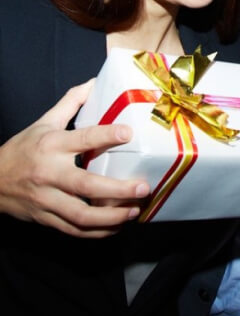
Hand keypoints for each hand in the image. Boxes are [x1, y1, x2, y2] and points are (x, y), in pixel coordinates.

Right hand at [0, 81, 150, 237]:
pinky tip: (116, 227)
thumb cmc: (22, 149)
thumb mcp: (43, 122)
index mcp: (51, 145)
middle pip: (85, 185)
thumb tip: (93, 82)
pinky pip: (74, 230)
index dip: (106, 136)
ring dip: (110, 217)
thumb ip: (70, 103)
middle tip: (142, 188)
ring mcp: (46, 199)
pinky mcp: (45, 218)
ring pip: (81, 215)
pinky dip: (96, 232)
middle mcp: (49, 173)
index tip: (128, 134)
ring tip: (133, 212)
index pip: (82, 138)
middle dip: (117, 190)